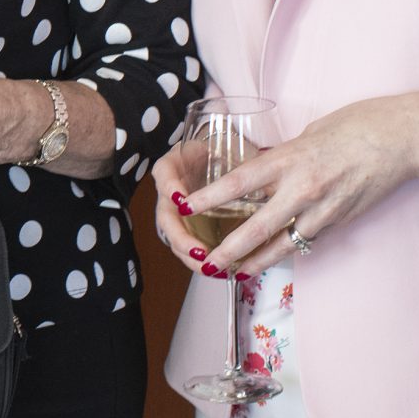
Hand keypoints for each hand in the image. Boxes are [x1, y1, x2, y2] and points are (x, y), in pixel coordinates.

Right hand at [149, 139, 215, 269]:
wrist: (219, 158)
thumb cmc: (221, 149)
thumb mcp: (222, 145)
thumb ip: (227, 154)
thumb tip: (254, 166)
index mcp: (173, 167)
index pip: (164, 175)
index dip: (170, 189)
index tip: (182, 201)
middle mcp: (169, 192)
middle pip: (166, 217)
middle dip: (181, 238)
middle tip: (201, 252)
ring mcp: (176, 212)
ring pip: (174, 238)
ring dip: (190, 256)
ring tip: (210, 269)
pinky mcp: (187, 226)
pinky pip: (189, 245)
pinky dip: (200, 260)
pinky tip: (218, 272)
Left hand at [167, 96, 418, 277]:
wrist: (401, 139)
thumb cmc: (354, 126)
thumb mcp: (307, 135)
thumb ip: (282, 157)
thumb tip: (261, 172)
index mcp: (289, 159)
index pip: (239, 182)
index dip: (209, 197)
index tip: (184, 206)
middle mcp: (303, 188)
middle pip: (258, 225)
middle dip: (230, 248)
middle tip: (206, 263)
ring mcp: (324, 209)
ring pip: (283, 243)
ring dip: (257, 261)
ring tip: (235, 273)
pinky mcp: (340, 221)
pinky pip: (307, 240)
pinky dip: (287, 251)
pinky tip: (271, 260)